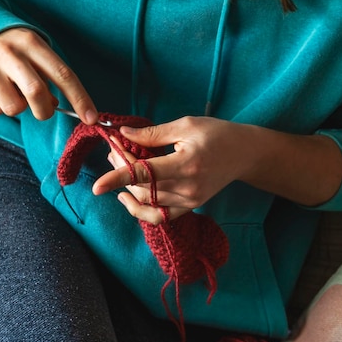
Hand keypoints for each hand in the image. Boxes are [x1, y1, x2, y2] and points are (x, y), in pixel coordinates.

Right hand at [0, 28, 97, 122]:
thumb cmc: (13, 47)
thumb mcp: (33, 52)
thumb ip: (48, 76)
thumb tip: (54, 106)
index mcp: (32, 43)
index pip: (63, 74)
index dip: (80, 99)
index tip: (92, 119)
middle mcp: (9, 52)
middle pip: (36, 93)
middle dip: (45, 112)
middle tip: (44, 110)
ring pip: (14, 108)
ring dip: (19, 108)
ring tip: (12, 91)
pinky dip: (0, 107)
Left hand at [92, 116, 244, 224]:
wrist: (244, 154)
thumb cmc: (217, 134)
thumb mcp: (185, 126)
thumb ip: (152, 134)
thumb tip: (123, 135)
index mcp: (186, 164)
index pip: (145, 175)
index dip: (119, 178)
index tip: (97, 186)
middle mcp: (188, 188)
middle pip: (142, 187)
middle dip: (121, 169)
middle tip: (114, 149)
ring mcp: (190, 201)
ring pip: (146, 201)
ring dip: (127, 184)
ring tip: (120, 163)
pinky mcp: (190, 207)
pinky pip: (159, 215)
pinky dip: (140, 209)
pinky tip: (127, 195)